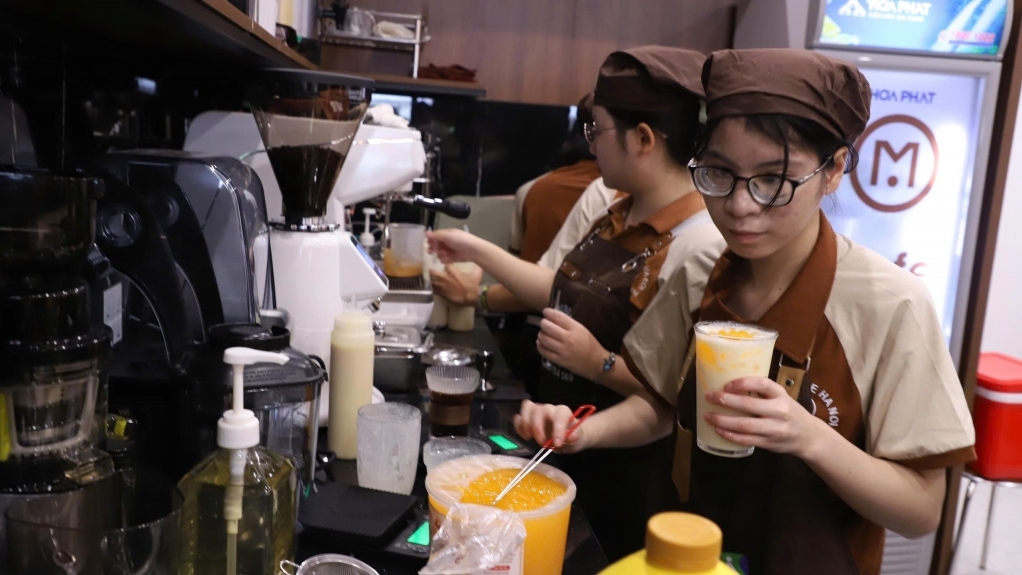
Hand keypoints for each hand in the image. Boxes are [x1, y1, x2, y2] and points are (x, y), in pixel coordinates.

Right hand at [426, 229, 483, 264]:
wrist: (473, 250)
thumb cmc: (460, 240)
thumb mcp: (447, 235)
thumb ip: (436, 235)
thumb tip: (426, 233)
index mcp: (446, 234)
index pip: (434, 237)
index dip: (431, 240)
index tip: (429, 244)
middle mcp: (447, 242)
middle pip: (435, 246)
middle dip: (433, 248)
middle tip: (431, 251)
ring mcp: (449, 251)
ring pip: (438, 254)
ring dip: (440, 254)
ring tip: (445, 254)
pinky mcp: (452, 259)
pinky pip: (444, 260)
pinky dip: (445, 260)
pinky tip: (448, 259)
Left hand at [430, 264, 482, 305]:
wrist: (472, 296)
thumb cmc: (473, 284)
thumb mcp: (477, 274)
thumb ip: (478, 267)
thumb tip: (481, 263)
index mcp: (452, 271)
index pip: (444, 265)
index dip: (442, 263)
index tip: (441, 264)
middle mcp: (445, 277)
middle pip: (432, 273)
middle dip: (429, 272)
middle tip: (426, 271)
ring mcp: (442, 286)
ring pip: (431, 282)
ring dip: (428, 280)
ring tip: (424, 279)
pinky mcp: (442, 294)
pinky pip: (433, 290)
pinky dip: (431, 289)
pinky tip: (428, 288)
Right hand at [513, 400, 586, 452]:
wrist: (567, 436)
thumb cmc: (571, 436)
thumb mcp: (576, 440)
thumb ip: (574, 438)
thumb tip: (572, 436)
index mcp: (563, 412)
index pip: (559, 415)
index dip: (557, 429)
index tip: (557, 444)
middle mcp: (550, 408)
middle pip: (539, 410)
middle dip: (538, 428)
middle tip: (542, 443)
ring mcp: (537, 411)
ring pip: (527, 407)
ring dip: (526, 424)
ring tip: (530, 437)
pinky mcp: (528, 417)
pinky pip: (519, 416)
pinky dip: (519, 427)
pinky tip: (525, 436)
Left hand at [536, 308, 605, 380]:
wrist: (597, 363)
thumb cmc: (591, 344)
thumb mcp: (582, 329)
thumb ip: (568, 323)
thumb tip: (553, 317)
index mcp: (575, 328)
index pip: (557, 317)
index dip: (548, 313)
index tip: (545, 312)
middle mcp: (568, 338)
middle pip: (547, 327)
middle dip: (543, 323)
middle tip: (544, 324)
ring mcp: (562, 350)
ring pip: (543, 339)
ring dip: (541, 334)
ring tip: (543, 334)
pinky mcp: (559, 360)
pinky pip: (543, 351)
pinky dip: (539, 345)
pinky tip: (541, 343)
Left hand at [703, 377, 826, 457]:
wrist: (808, 436)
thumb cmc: (789, 412)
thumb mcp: (781, 397)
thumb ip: (762, 392)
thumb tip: (730, 384)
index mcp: (781, 395)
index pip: (762, 384)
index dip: (742, 383)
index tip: (726, 384)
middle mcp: (779, 411)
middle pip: (749, 406)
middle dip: (726, 401)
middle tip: (709, 397)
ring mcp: (774, 429)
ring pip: (745, 425)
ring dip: (723, 421)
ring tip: (708, 416)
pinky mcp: (769, 443)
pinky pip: (746, 440)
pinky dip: (730, 435)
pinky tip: (719, 430)